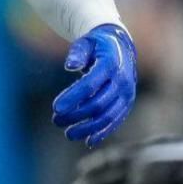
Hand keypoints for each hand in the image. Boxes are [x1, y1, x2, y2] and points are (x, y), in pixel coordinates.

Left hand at [52, 23, 135, 146]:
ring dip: (87, 128)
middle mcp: (122, 81)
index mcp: (110, 64)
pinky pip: (116, 120)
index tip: (55, 108)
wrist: (120, 47)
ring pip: (108, 116)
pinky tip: (88, 141)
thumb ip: (77, 52)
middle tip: (56, 120)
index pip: (90, 84)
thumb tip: (70, 65)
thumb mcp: (85, 42)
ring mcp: (127, 94)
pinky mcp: (127, 103)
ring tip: (68, 134)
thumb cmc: (96, 45)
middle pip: (98, 104)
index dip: (73, 97)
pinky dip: (103, 132)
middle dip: (76, 115)